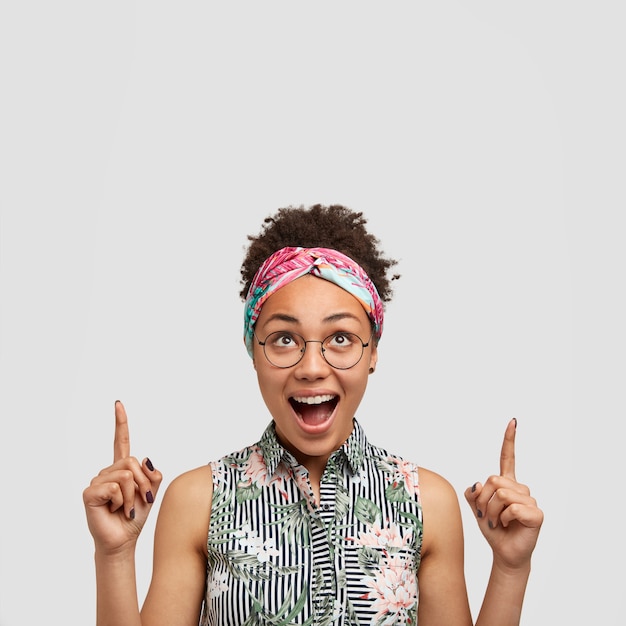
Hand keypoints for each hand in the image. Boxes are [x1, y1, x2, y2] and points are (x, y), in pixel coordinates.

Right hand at [83, 401, 162, 553]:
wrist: (123, 540)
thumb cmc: (135, 517)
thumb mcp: (151, 493)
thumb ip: (153, 475)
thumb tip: (145, 460)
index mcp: (122, 469)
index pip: (121, 441)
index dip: (120, 423)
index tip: (118, 404)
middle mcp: (107, 472)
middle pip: (132, 462)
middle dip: (142, 483)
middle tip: (139, 501)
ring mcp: (97, 481)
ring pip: (126, 475)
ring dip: (133, 496)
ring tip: (126, 509)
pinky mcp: (90, 493)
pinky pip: (115, 487)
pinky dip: (122, 501)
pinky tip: (115, 510)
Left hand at [464, 419, 542, 569]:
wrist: (504, 552)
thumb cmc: (493, 528)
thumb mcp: (476, 508)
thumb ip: (473, 494)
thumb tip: (478, 484)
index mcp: (506, 483)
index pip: (507, 458)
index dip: (509, 440)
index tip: (512, 421)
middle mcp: (519, 488)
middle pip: (493, 480)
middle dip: (485, 500)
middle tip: (489, 516)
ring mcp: (529, 500)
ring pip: (501, 495)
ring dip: (493, 512)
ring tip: (500, 522)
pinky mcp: (536, 513)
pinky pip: (512, 508)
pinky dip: (505, 519)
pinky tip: (510, 525)